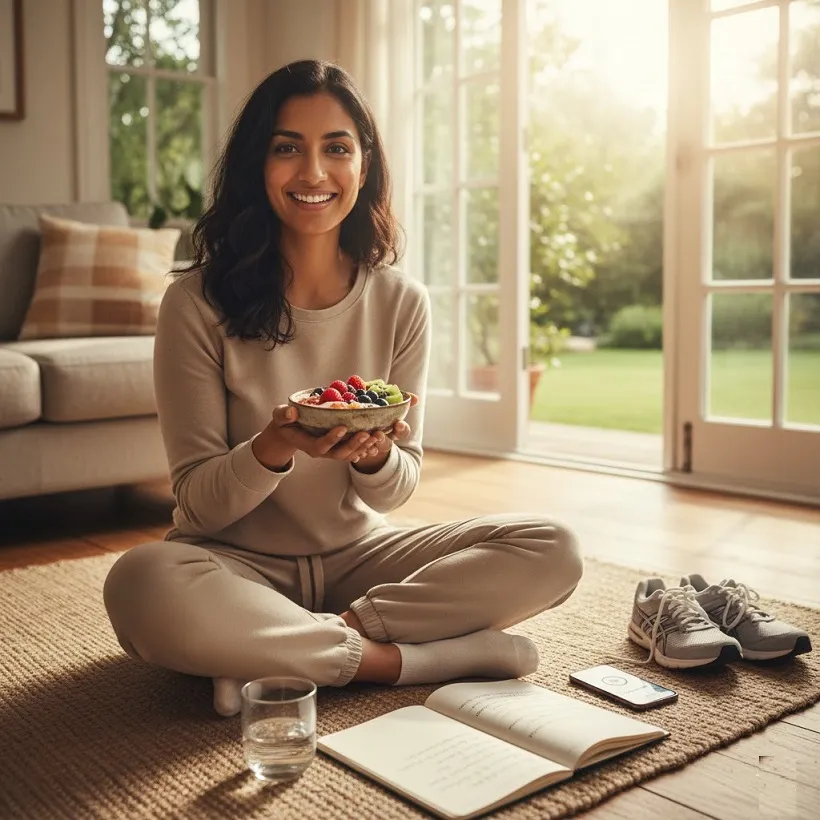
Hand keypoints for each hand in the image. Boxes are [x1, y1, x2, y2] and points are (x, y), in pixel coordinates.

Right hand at [253, 405, 384, 468]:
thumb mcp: (280, 415)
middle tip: (367, 433)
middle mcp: (322, 451)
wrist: (291, 431)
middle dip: (354, 444)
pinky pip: (355, 451)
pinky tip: (379, 439)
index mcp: (308, 444)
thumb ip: (284, 414)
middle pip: (339, 453)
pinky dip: (367, 447)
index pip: (320, 446)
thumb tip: (291, 412)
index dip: (332, 439)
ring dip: (364, 446)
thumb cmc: (286, 421)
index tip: (343, 427)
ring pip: (350, 454)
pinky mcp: (340, 448)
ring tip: (377, 435)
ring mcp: (332, 451)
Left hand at [351, 393, 418, 472]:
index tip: (398, 424)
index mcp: (391, 428)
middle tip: (378, 434)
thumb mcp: (381, 396)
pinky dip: (357, 452)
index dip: (402, 429)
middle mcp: (382, 438)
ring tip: (364, 437)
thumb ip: (397, 397)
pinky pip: (357, 455)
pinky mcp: (355, 449)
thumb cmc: (370, 403)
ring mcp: (369, 445)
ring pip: (372, 450)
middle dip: (383, 440)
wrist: (350, 413)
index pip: (402, 431)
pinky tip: (355, 450)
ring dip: (369, 445)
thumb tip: (416, 398)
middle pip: (387, 444)